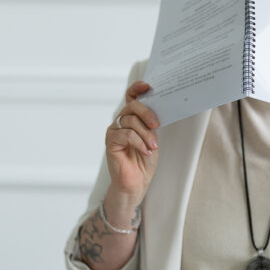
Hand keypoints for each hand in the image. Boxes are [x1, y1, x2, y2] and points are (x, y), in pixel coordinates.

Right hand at [105, 80, 159, 206]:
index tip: (148, 86)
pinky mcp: (110, 142)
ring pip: (130, 121)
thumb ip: (151, 124)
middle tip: (156, 124)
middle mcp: (120, 122)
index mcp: (131, 117)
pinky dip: (139, 142)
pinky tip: (146, 151)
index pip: (130, 96)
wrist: (136, 183)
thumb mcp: (152, 138)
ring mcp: (114, 131)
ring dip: (146, 134)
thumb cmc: (144, 161)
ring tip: (153, 147)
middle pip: (131, 106)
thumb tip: (159, 108)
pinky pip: (126, 135)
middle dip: (146, 113)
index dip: (137, 88)